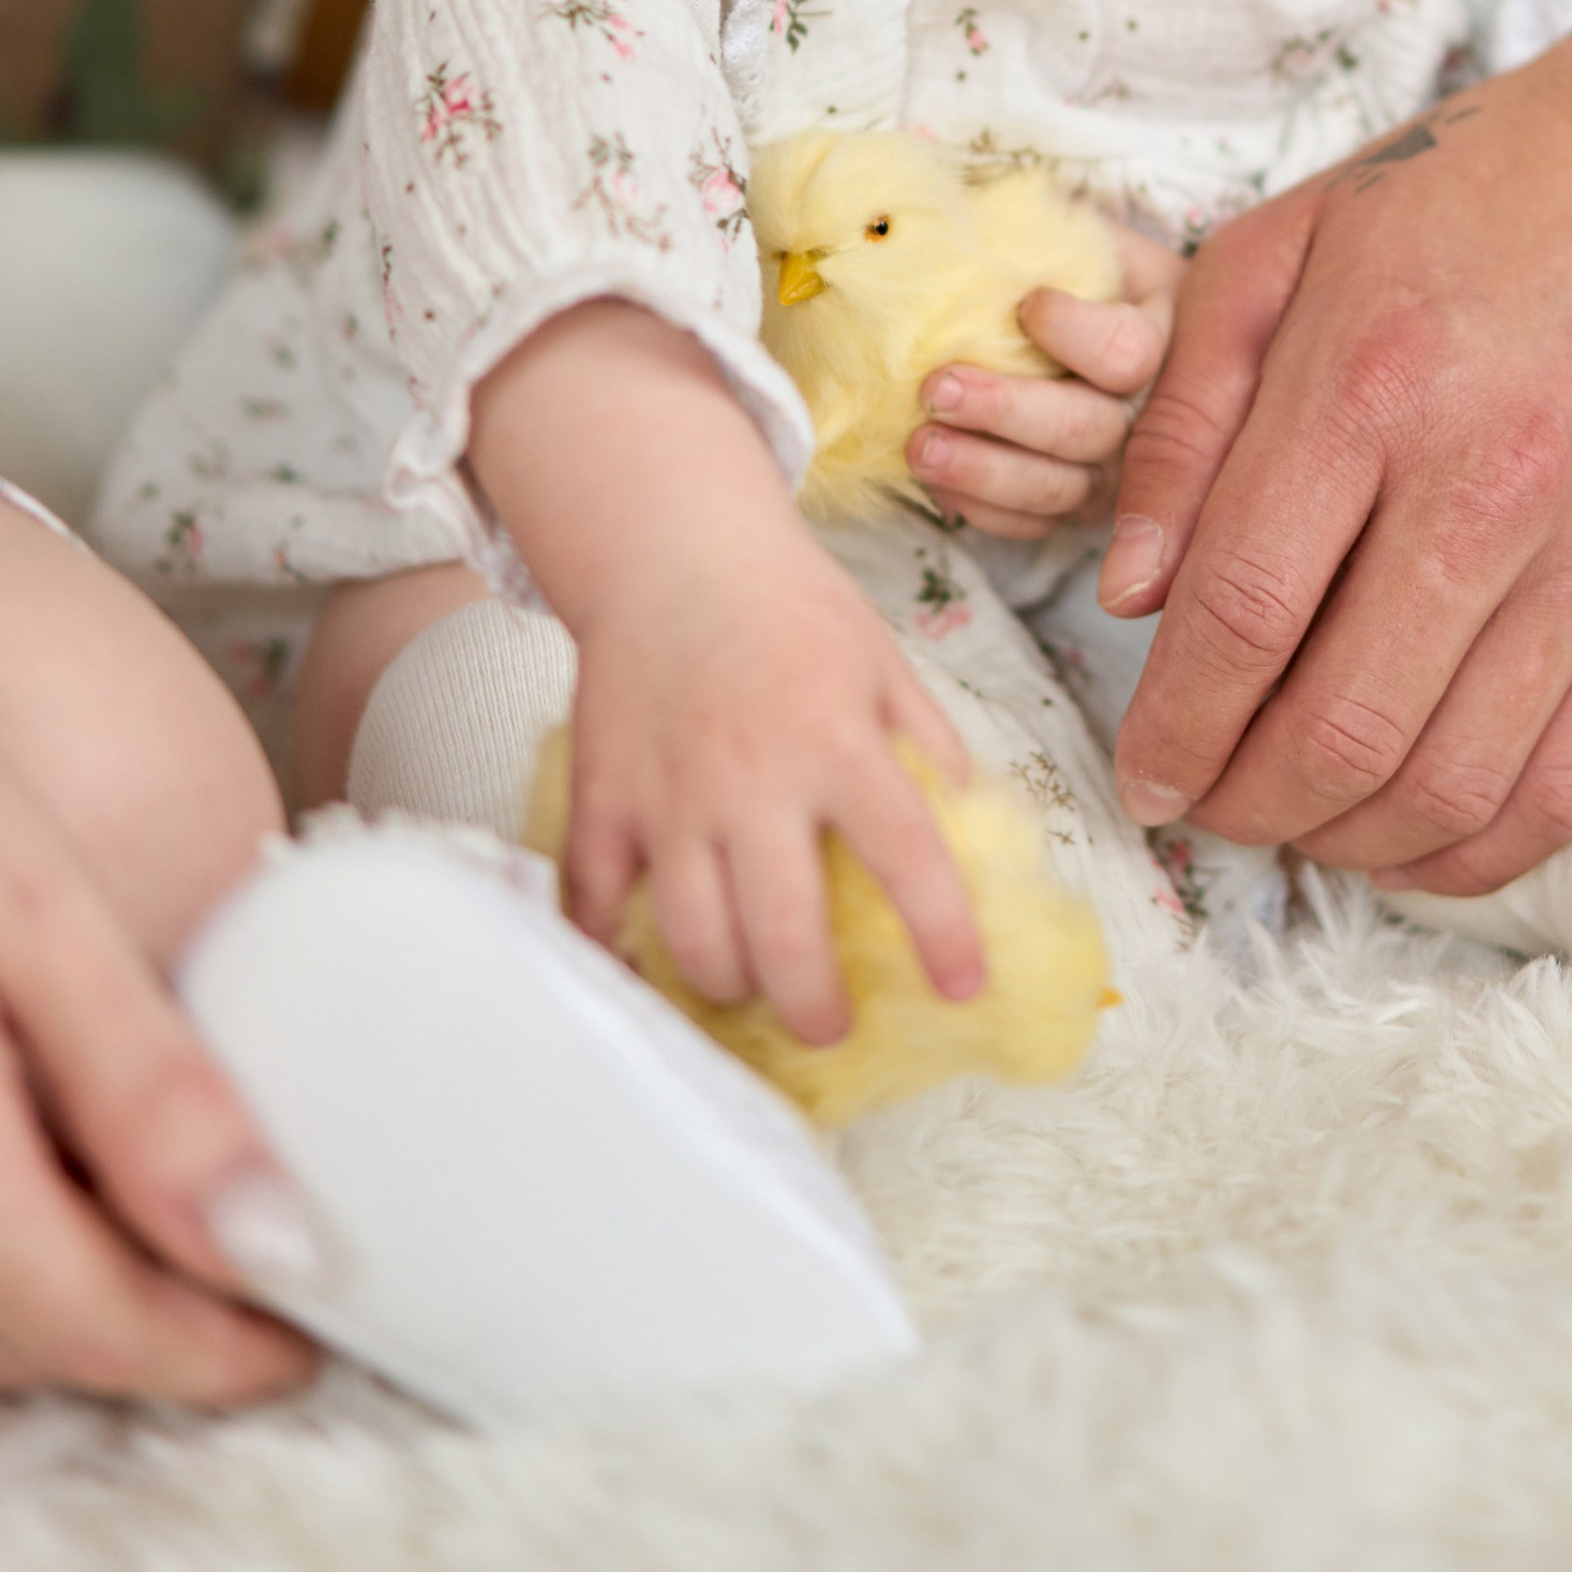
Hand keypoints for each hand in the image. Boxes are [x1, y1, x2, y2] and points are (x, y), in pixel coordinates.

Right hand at [0, 612, 315, 1420]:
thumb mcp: (39, 911)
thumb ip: (151, 1090)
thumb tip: (270, 1241)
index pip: (104, 1330)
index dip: (225, 1351)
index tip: (310, 1324)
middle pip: (27, 1356)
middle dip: (153, 1335)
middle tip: (252, 1267)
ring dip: (53, 1329)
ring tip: (148, 1236)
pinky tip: (13, 1225)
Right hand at [472, 300, 987, 1045]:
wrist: (673, 550)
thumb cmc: (788, 606)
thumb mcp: (883, 663)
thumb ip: (928, 746)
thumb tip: (975, 825)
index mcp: (839, 743)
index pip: (909, 859)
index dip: (943, 937)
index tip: (962, 989)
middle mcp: (755, 781)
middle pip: (785, 935)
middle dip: (814, 1007)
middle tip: (830, 1021)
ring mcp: (671, 797)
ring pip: (695, 939)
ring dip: (731, 985)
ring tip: (752, 986)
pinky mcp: (605, 798)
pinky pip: (596, 901)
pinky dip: (612, 951)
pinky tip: (639, 971)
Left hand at [906, 226, 1183, 540]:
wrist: (1070, 307)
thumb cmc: (1059, 256)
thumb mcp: (1063, 222)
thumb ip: (1030, 217)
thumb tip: (952, 207)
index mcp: (1161, 326)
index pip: (1133, 350)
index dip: (1078, 334)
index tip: (1025, 304)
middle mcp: (1153, 409)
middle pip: (1093, 428)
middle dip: (1012, 411)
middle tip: (938, 386)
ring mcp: (1117, 468)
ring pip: (1061, 488)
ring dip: (985, 470)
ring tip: (919, 443)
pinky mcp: (1077, 508)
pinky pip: (1034, 526)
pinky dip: (982, 508)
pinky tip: (934, 480)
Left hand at [1099, 36, 1571, 889]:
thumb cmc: (1455, 200)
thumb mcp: (1273, 252)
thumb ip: (1185, 423)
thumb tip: (1130, 595)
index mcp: (1368, 387)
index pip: (1243, 616)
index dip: (1171, 728)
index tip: (1138, 772)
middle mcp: (1488, 488)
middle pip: (1340, 728)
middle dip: (1240, 803)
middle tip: (1199, 800)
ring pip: (1447, 783)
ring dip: (1340, 839)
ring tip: (1284, 816)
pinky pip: (1564, 788)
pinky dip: (1469, 851)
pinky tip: (1399, 835)